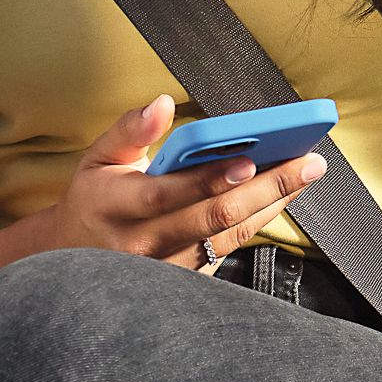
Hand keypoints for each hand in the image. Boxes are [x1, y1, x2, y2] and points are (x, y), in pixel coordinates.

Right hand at [19, 95, 321, 270]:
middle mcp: (142, 241)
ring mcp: (165, 266)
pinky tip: (281, 198)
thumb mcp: (98, 158)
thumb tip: (161, 103)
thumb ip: (129, 129)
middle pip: (212, 217)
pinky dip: (257, 223)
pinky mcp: (184, 279)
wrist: (73, 261)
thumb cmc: (93, 201)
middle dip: (267, 188)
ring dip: (272, 204)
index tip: (248, 160)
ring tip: (305, 174)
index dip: (208, 179)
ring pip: (229, 237)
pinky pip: (228, 251)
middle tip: (308, 163)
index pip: (166, 194)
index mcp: (115, 205)